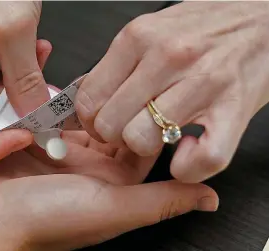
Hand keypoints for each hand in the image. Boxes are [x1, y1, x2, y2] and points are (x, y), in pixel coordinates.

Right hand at [0, 87, 218, 250]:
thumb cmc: (41, 221)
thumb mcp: (109, 208)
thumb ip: (159, 201)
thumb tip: (208, 199)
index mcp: (112, 185)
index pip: (142, 144)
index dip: (148, 118)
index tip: (151, 94)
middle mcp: (89, 170)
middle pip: (112, 127)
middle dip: (116, 103)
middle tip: (120, 78)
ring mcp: (61, 155)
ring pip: (82, 119)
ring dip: (86, 101)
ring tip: (92, 81)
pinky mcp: (36, 145)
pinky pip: (53, 116)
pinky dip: (57, 103)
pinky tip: (60, 91)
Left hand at [76, 2, 268, 182]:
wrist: (262, 20)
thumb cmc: (204, 29)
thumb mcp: (151, 30)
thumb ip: (119, 64)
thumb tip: (89, 97)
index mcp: (139, 38)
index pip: (88, 99)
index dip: (90, 121)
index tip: (102, 122)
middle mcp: (166, 57)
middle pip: (110, 125)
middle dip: (116, 136)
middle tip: (132, 128)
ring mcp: (201, 83)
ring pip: (142, 141)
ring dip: (149, 148)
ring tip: (161, 134)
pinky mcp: (234, 108)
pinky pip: (201, 160)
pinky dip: (189, 167)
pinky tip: (190, 148)